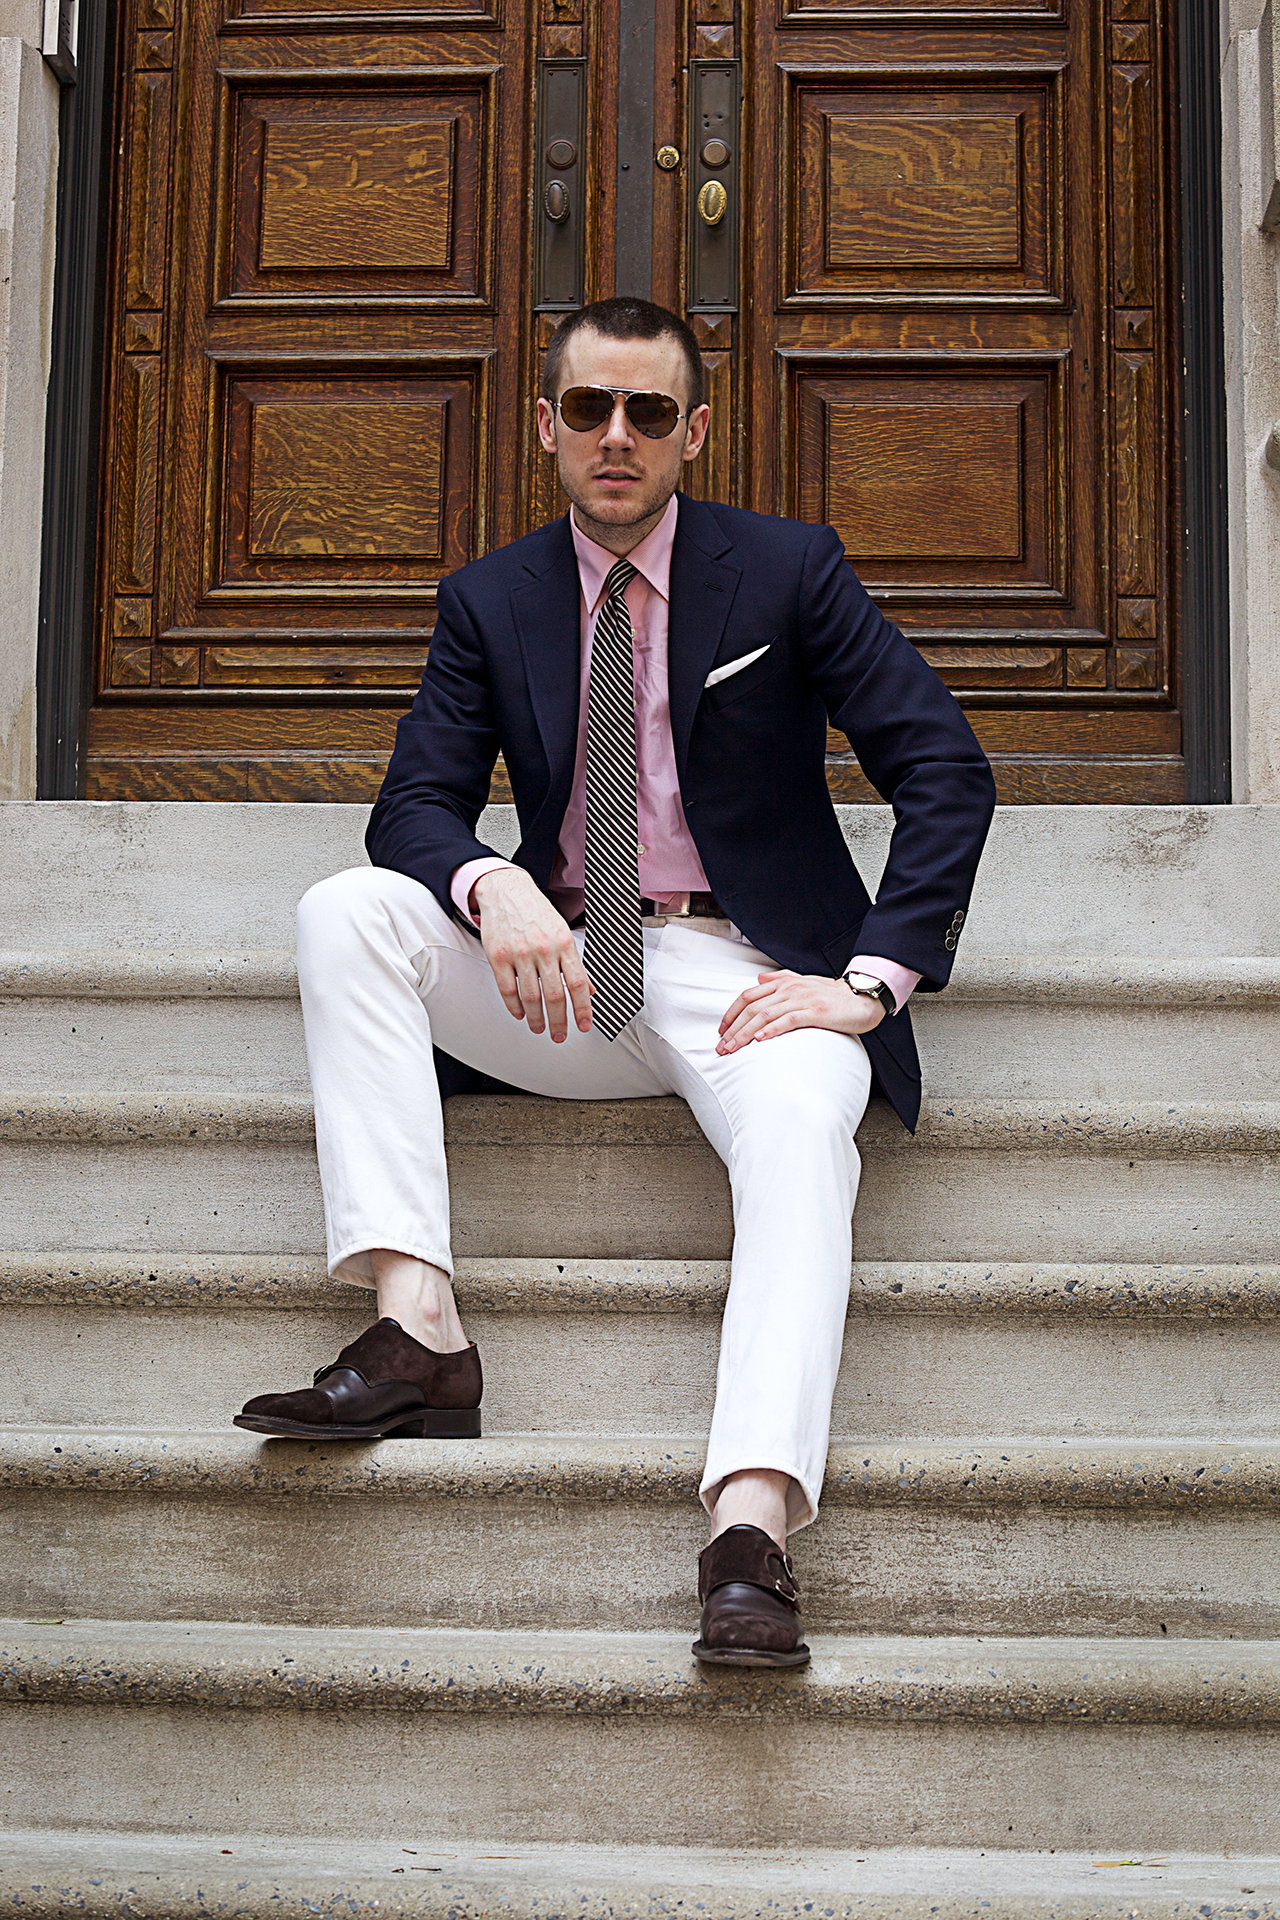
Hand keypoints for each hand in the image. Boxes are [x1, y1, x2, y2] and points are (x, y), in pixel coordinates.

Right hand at [473, 867, 592, 1042]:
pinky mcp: (498, 956)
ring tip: (539, 1028)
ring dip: (536, 1018)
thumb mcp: (562, 932)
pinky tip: (521, 1013)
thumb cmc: (535, 912)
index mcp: (563, 943)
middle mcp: (543, 949)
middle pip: (554, 995)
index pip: (577, 983)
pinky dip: (515, 1007)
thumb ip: (574, 962)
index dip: (582, 1009)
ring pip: (530, 997)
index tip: (583, 1025)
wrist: (505, 890)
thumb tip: (588, 990)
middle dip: (559, 1021)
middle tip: (560, 1035)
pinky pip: (507, 990)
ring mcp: (519, 953)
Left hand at [716, 969, 884, 1054]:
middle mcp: (789, 989)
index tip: (721, 1031)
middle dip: (734, 1029)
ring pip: (766, 1015)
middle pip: (753, 1008)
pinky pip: (789, 1020)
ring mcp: (802, 999)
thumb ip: (781, 980)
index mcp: (784, 983)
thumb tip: (759, 979)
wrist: (862, 998)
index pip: (749, 996)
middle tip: (722, 1048)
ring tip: (733, 1048)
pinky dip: (772, 1030)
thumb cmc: (832, 995)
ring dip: (746, 1034)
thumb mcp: (804, 983)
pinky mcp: (816, 1011)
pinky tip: (760, 1040)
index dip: (732, 1013)